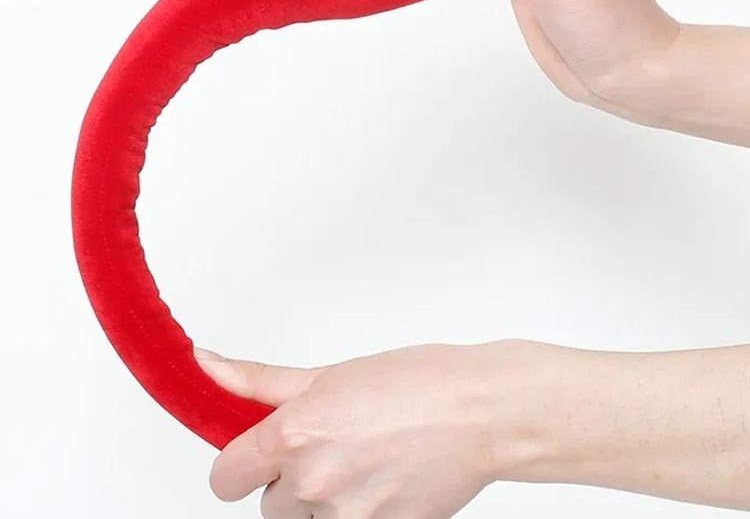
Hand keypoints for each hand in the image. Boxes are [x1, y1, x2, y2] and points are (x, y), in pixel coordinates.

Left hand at [195, 341, 553, 515]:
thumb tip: (205, 364)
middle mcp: (312, 483)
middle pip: (268, 504)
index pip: (224, 477)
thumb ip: (257, 381)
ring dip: (322, 502)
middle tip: (329, 446)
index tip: (254, 456)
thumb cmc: (416, 383)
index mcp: (293, 435)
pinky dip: (357, 514)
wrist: (479, 412)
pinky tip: (383, 482)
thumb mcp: (329, 373)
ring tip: (362, 463)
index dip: (238, 466)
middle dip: (288, 480)